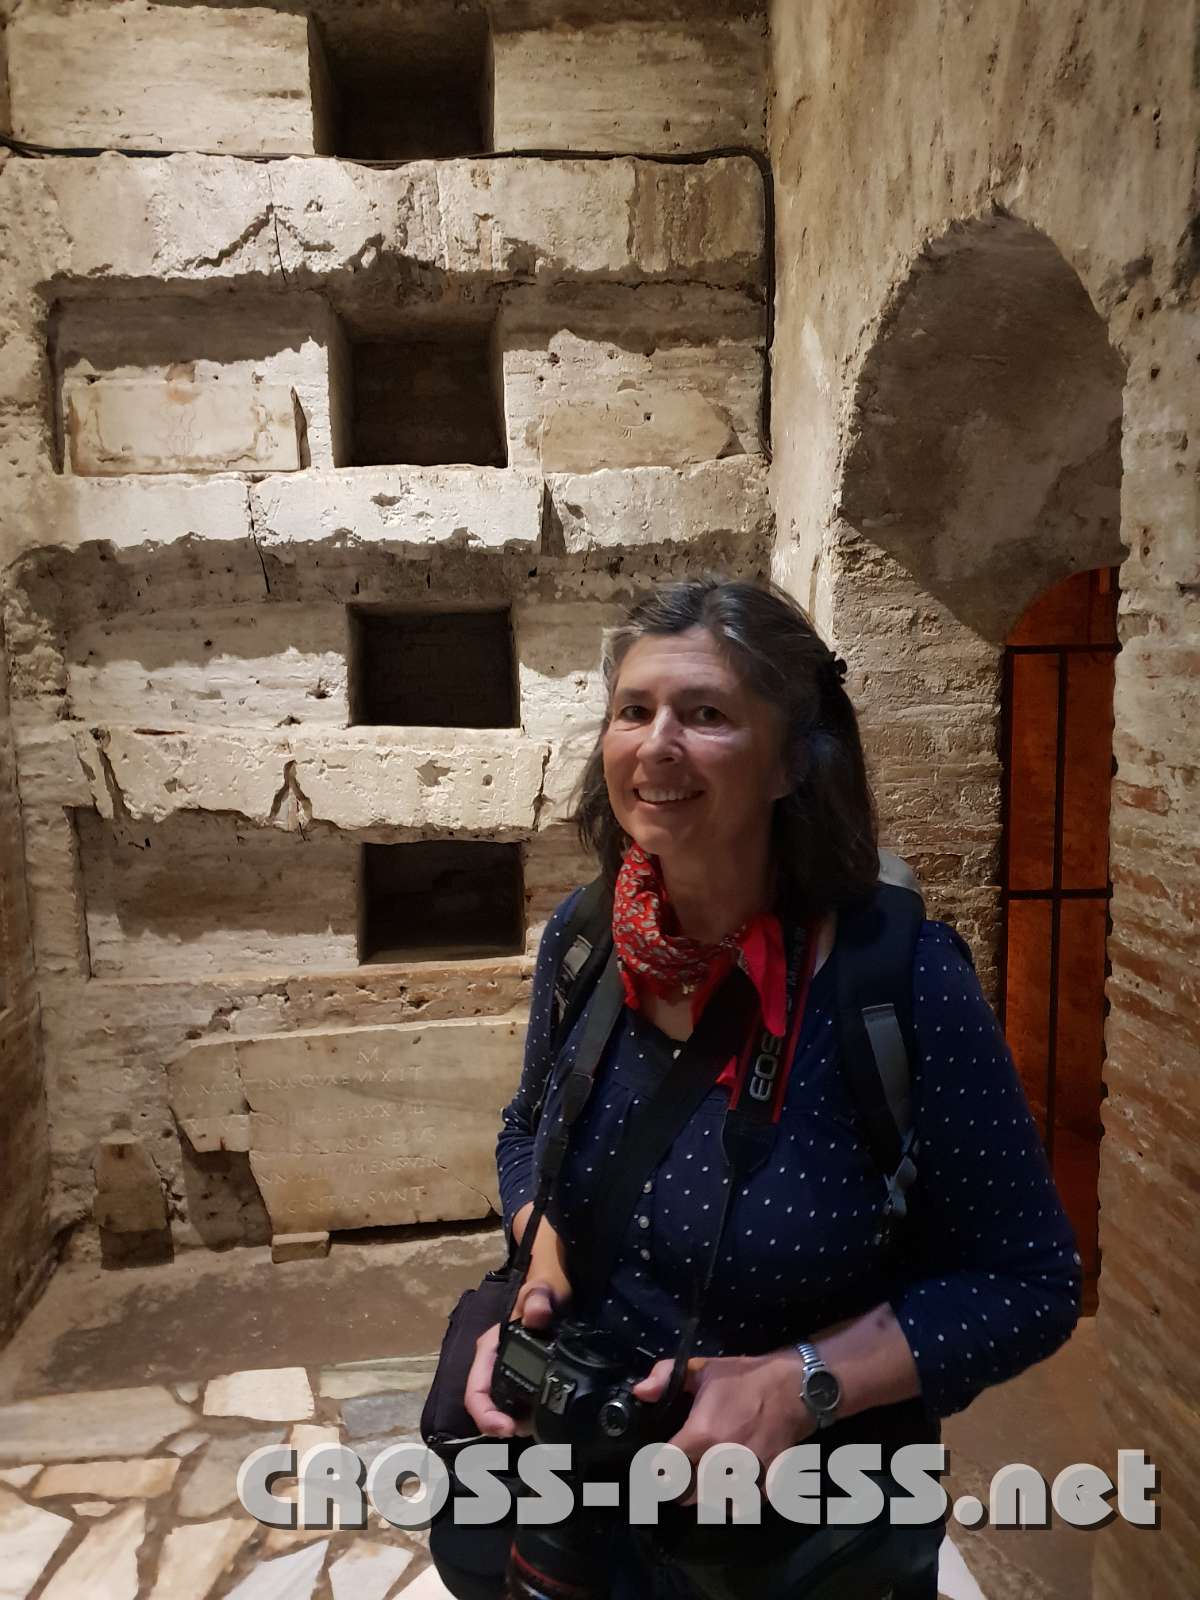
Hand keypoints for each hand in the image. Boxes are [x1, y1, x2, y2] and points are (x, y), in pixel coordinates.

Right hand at [463, 1258, 572, 1437]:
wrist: (558, 1293)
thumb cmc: (543, 1291)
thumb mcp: (542, 1291)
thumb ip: (538, 1299)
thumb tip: (536, 1315)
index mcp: (489, 1349)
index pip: (475, 1390)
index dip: (485, 1414)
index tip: (507, 1429)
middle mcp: (493, 1365)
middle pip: (486, 1406)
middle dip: (502, 1426)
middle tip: (528, 1431)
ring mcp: (507, 1374)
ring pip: (501, 1409)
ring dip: (515, 1424)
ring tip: (538, 1428)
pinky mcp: (522, 1380)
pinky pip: (517, 1406)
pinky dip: (526, 1418)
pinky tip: (543, 1420)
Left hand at [631, 1350, 815, 1497]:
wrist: (793, 1387)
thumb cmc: (744, 1378)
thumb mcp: (703, 1368)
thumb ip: (666, 1376)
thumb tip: (639, 1392)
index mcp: (702, 1434)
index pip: (666, 1470)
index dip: (658, 1471)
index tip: (659, 1467)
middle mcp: (721, 1461)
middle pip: (687, 1495)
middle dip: (680, 1486)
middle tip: (682, 1472)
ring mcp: (746, 1476)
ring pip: (713, 1504)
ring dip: (707, 1496)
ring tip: (706, 1480)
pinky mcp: (767, 1485)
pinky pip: (742, 1507)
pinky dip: (734, 1501)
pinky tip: (732, 1485)